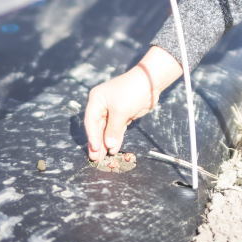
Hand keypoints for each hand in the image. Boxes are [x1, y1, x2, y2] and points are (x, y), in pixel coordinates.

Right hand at [84, 45, 182, 161]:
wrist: (151, 82)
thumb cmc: (132, 92)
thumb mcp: (121, 111)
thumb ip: (114, 130)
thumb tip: (109, 147)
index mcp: (96, 100)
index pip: (91, 122)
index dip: (92, 137)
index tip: (94, 150)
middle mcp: (102, 105)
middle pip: (97, 127)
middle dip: (98, 143)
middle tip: (96, 159)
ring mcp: (112, 110)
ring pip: (106, 130)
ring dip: (105, 143)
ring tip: (102, 158)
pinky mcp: (123, 115)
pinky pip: (116, 129)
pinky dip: (115, 139)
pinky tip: (113, 149)